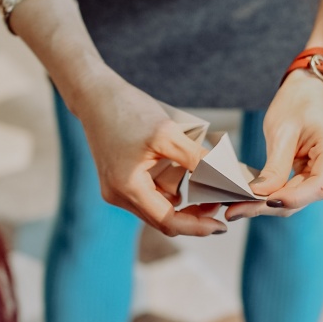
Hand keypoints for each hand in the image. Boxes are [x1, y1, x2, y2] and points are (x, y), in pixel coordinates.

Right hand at [73, 66, 226, 236]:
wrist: (95, 95)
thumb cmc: (128, 110)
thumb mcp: (168, 133)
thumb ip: (196, 159)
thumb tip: (227, 180)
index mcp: (127, 188)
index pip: (168, 222)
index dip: (197, 226)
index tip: (221, 225)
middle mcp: (118, 195)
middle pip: (163, 219)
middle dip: (193, 214)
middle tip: (220, 202)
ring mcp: (116, 190)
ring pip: (158, 208)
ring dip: (182, 200)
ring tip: (205, 182)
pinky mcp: (119, 181)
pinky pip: (150, 195)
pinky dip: (169, 189)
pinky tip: (182, 173)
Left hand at [225, 71, 322, 220]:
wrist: (307, 91)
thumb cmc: (298, 103)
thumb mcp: (282, 132)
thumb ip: (275, 166)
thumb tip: (260, 194)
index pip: (319, 186)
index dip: (293, 198)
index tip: (264, 201)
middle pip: (304, 197)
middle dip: (268, 206)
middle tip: (233, 210)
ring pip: (296, 200)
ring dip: (266, 205)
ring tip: (234, 207)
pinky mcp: (313, 176)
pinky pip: (293, 192)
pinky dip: (270, 196)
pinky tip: (246, 201)